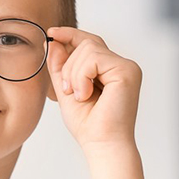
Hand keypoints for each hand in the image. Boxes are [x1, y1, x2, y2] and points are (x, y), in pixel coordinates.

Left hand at [46, 27, 142, 156]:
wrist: (102, 144)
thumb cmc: (88, 124)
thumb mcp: (66, 89)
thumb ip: (60, 66)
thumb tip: (52, 42)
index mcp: (110, 69)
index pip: (89, 42)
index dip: (70, 34)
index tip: (51, 33)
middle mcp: (121, 65)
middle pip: (86, 43)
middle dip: (68, 65)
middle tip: (69, 91)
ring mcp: (126, 67)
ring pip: (88, 48)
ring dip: (74, 73)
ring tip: (79, 95)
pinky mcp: (127, 71)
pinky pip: (94, 58)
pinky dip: (81, 76)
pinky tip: (86, 95)